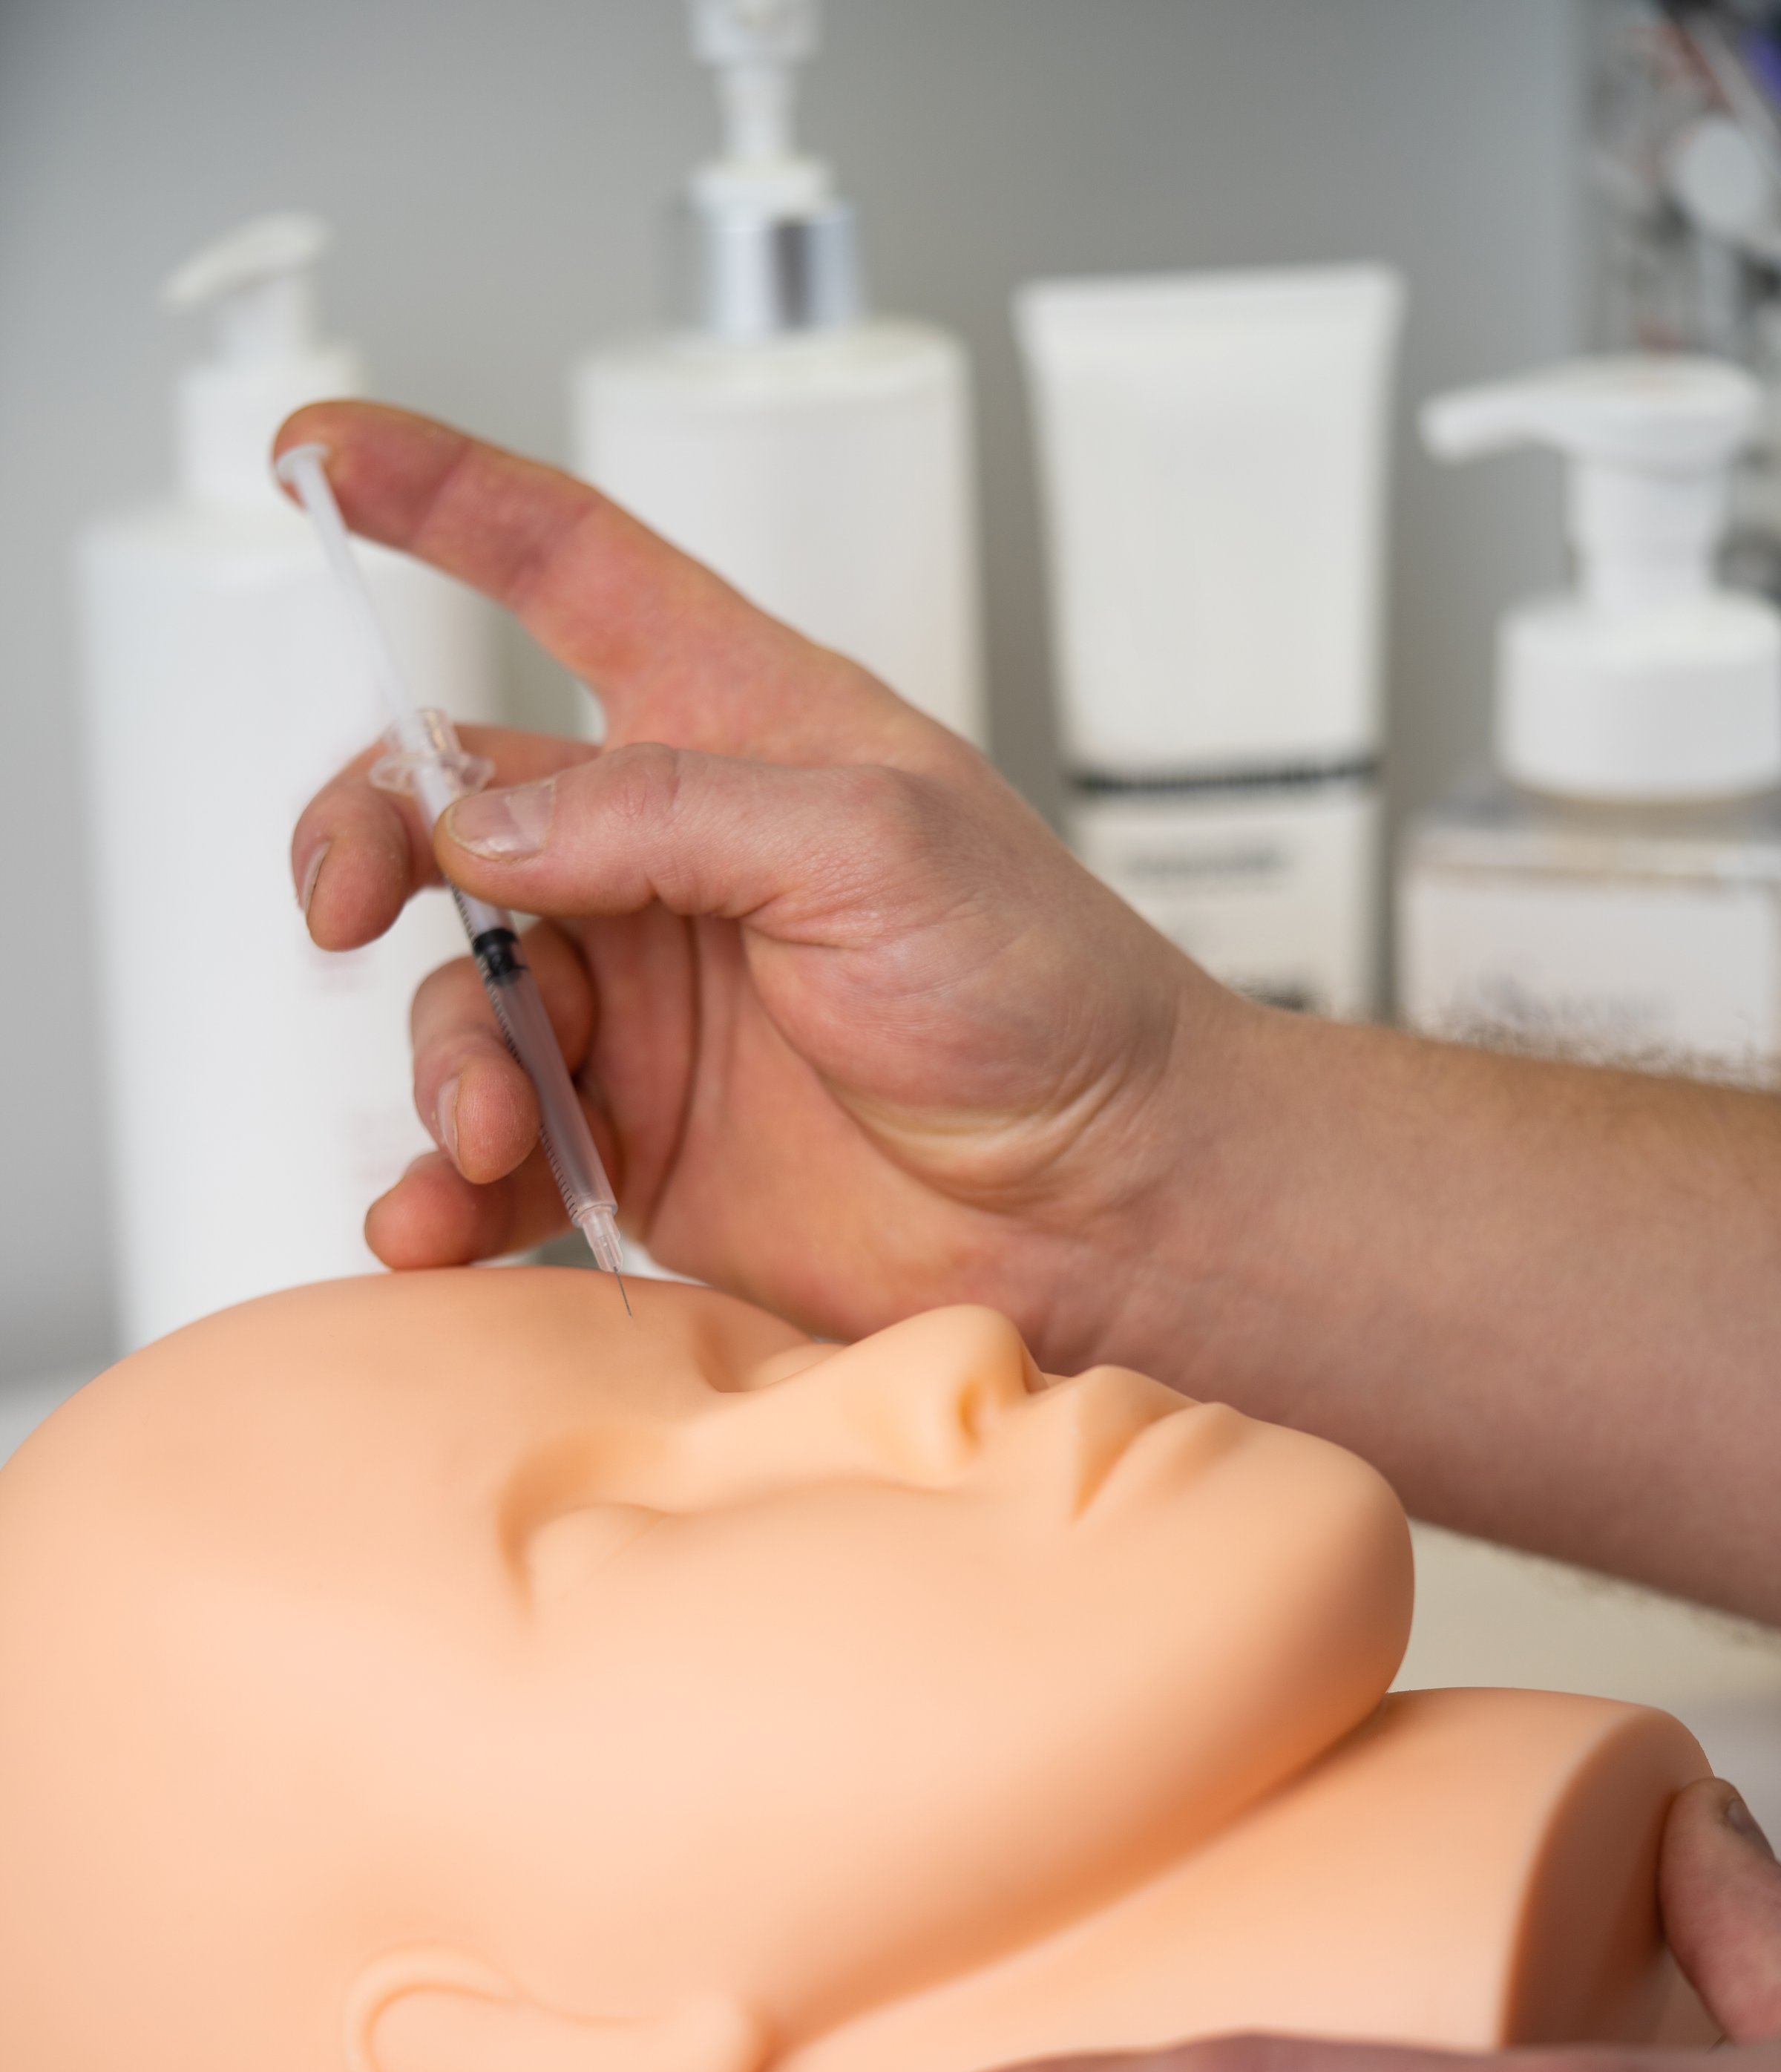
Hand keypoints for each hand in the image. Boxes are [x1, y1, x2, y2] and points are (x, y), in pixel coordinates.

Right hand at [278, 402, 1221, 1369]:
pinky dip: (442, 1190)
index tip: (316, 451)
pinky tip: (433, 1223)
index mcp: (735, 727)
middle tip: (344, 910)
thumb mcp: (876, 845)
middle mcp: (666, 858)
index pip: (567, 568)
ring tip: (491, 1136)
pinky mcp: (636, 1141)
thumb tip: (480, 822)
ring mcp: (644, 1006)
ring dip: (441, 1065)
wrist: (1106, 1203)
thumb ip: (665, 812)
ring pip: (456, 1001)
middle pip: (449, 808)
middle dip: (368, 845)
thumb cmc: (1047, 997)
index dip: (440, 499)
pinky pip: (494, 1154)